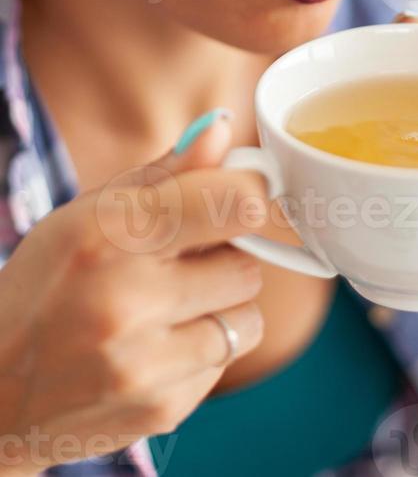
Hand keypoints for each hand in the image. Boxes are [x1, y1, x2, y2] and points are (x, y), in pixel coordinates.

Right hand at [0, 114, 270, 473]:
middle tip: (183, 260)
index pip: (235, 202)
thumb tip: (221, 128)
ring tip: (169, 306)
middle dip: (225, 257)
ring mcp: (144, 363)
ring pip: (248, 317)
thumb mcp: (89, 214)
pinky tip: (155, 346)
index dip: (251, 191)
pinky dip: (202, 351)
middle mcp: (127, 298)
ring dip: (221, 307)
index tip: (243, 193)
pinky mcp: (160, 409)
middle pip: (246, 262)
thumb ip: (166, 173)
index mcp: (110, 232)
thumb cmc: (45, 286)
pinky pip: (225, 363)